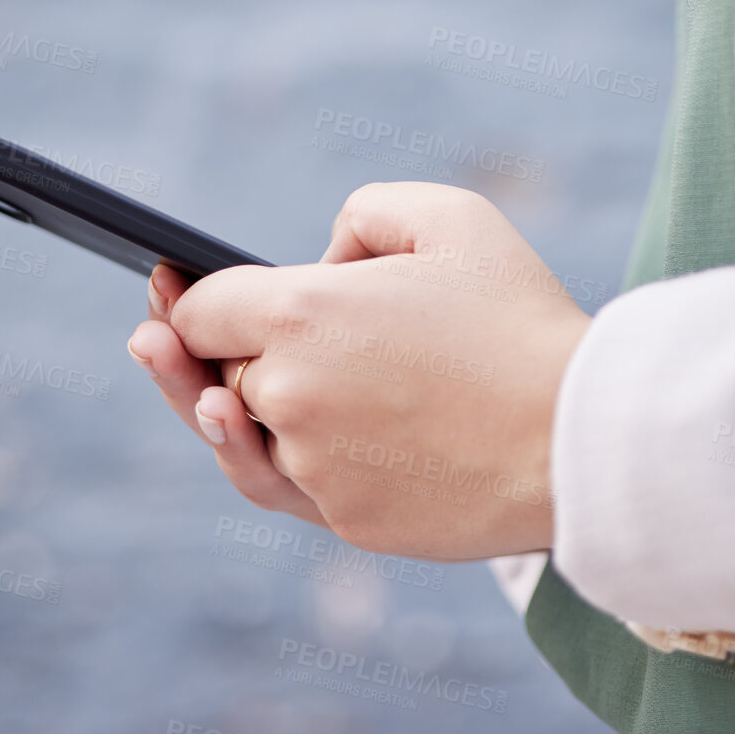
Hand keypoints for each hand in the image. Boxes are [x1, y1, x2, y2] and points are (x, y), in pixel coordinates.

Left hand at [126, 182, 591, 560]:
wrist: (579, 438)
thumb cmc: (519, 321)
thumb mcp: (450, 217)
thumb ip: (364, 214)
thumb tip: (327, 259)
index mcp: (300, 313)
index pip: (199, 308)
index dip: (182, 298)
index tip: (165, 293)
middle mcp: (289, 393)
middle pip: (214, 375)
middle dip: (210, 354)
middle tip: (155, 341)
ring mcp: (314, 466)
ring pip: (246, 439)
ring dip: (237, 414)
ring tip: (209, 397)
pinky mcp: (346, 519)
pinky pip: (294, 487)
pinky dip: (288, 462)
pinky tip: (279, 441)